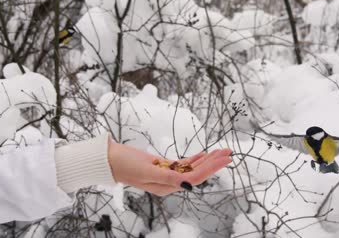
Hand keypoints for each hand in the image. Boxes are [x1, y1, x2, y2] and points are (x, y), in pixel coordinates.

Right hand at [108, 139, 231, 195]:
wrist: (109, 160)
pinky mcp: (162, 166)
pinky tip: (204, 154)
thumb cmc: (125, 165)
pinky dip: (194, 158)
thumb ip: (168, 178)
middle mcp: (169, 183)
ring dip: (207, 159)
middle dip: (214, 163)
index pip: (195, 178)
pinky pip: (182, 164)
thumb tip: (188, 185)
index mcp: (167, 187)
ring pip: (192, 167)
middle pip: (197, 173)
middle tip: (229, 152)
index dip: (211, 168)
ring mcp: (166, 174)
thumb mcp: (146, 171)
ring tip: (221, 151)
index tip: (224, 158)